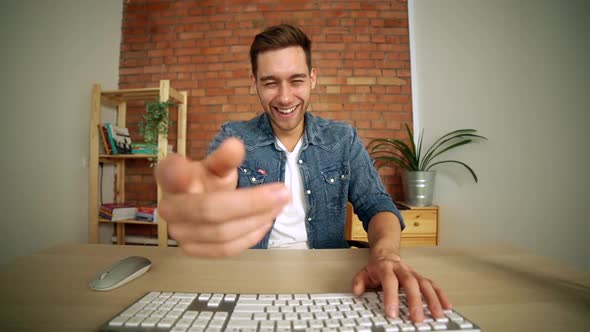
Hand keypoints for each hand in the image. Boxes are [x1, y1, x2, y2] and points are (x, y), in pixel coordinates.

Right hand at [155, 138, 290, 256]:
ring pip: (222, 233)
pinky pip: (224, 249)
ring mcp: (178, 231)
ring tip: (279, 206)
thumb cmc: (207, 181)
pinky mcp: (192, 250)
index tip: (193, 166)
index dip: (179, 172)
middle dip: (252, 202)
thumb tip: (235, 145)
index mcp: (170, 176)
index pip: (170, 173)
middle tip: (283, 193)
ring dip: (256, 219)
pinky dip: (249, 237)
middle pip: (211, 209)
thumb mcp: (218, 166)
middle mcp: (168, 206)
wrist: (199, 201)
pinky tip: (265, 223)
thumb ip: (225, 158)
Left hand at [352, 255, 451, 321]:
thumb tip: (357, 291)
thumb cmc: (377, 267)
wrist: (386, 253)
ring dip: (432, 300)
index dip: (391, 297)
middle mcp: (402, 269)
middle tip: (417, 318)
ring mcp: (413, 273)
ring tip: (437, 315)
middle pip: (411, 283)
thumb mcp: (363, 272)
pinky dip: (441, 295)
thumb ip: (359, 282)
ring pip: (425, 284)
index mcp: (386, 268)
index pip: (389, 281)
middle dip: (415, 301)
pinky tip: (446, 306)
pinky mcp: (421, 277)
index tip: (392, 313)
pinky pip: (433, 285)